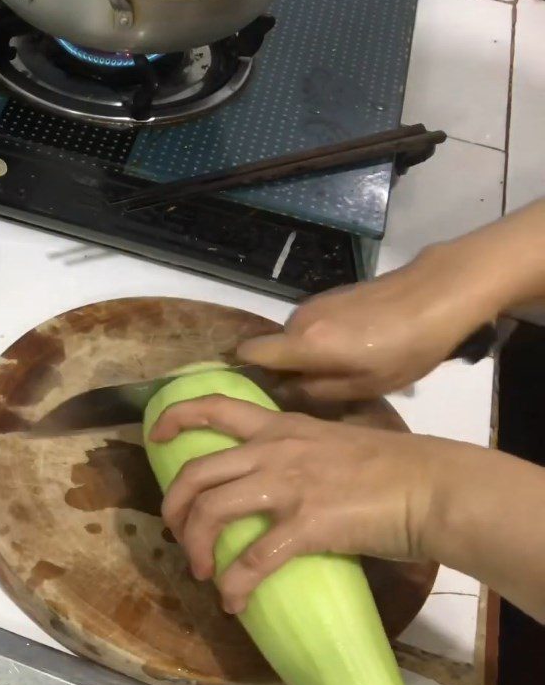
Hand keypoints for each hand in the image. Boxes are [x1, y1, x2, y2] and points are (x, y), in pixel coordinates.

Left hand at [151, 396, 448, 613]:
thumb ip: (295, 451)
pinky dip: (235, 585)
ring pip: (211, 512)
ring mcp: (287, 486)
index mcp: (279, 428)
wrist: (430, 486)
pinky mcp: (306, 525)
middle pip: (196, 472)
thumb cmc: (388, 465)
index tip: (155, 435)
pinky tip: (234, 602)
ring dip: (195, 546)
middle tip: (174, 532)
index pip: (215, 406)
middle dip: (172, 506)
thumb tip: (273, 474)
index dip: (176, 416)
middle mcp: (273, 451)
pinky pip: (253, 560)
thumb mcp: (330, 441)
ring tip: (200, 571)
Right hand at [238, 245, 500, 400]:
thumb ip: (318, 391)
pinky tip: (356, 347)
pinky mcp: (333, 294)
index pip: (250, 352)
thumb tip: (287, 390)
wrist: (438, 293)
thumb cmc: (405, 348)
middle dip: (287, 368)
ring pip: (296, 336)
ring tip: (344, 369)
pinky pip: (313, 324)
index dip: (245, 369)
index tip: (258, 388)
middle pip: (275, 347)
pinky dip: (323, 339)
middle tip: (317, 389)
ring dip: (308, 353)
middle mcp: (300, 319)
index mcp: (304, 344)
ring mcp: (316, 303)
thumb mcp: (366, 385)